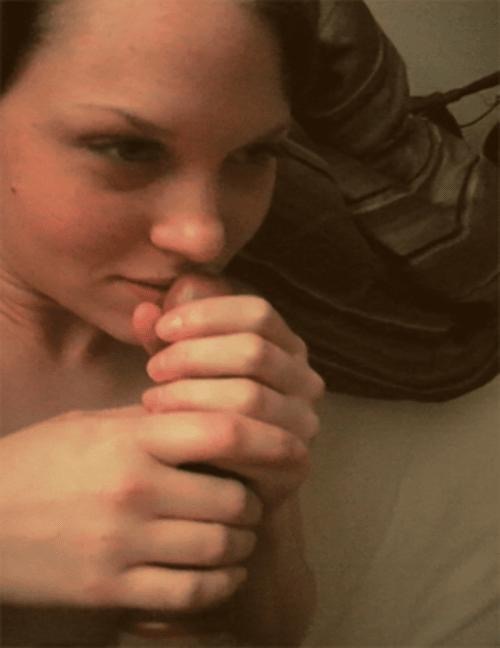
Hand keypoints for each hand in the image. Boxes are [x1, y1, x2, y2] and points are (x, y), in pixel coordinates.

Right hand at [0, 406, 303, 611]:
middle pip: (234, 497)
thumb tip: (212, 414)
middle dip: (254, 501)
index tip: (290, 448)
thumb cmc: (40, 461)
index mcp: (132, 438)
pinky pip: (192, 592)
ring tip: (235, 533)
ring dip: (241, 542)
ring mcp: (123, 544)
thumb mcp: (92, 425)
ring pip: (220, 547)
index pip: (223, 429)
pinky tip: (218, 570)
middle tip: (250, 498)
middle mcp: (134, 489)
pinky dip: (219, 582)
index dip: (269, 439)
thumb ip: (152, 421)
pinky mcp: (111, 590)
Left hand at [133, 274, 322, 503]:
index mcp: (286, 346)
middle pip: (254, 350)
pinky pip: (248, 443)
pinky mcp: (294, 464)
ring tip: (152, 401)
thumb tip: (145, 309)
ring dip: (192, 395)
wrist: (218, 487)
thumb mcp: (181, 369)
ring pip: (249, 395)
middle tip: (153, 370)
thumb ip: (166, 339)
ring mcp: (304, 423)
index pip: (257, 312)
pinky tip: (171, 433)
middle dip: (194, 356)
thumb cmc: (198, 415)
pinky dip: (203, 432)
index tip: (162, 326)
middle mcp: (304, 380)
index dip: (207, 313)